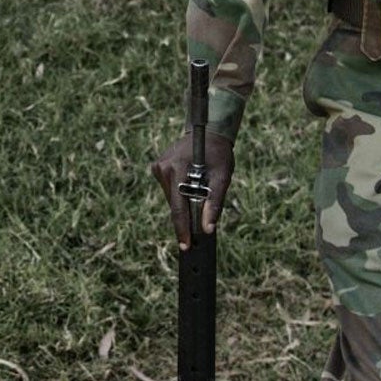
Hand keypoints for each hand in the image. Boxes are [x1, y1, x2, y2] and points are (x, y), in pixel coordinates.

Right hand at [150, 130, 234, 250]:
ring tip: (198, 193)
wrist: (209, 133)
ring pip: (171, 198)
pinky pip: (169, 190)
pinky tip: (190, 186)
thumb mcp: (222, 178)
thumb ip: (215, 203)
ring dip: (183, 203)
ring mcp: (158, 167)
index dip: (182, 228)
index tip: (185, 246)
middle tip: (200, 220)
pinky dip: (180, 194)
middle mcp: (163, 167)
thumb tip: (208, 229)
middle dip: (186, 215)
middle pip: (174, 204)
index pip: (178, 206)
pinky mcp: (158, 167)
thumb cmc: (218, 155)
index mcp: (178, 168)